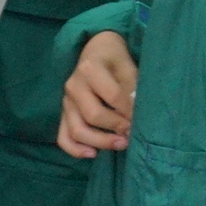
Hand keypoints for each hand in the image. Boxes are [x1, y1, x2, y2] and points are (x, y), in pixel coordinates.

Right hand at [57, 32, 137, 158]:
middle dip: (116, 127)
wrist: (95, 51)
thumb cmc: (114, 60)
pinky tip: (92, 154)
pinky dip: (75, 149)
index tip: (142, 119)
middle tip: (132, 134)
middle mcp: (73, 86)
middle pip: (93, 115)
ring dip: (100, 142)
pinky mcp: (63, 114)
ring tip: (121, 144)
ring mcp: (65, 101)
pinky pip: (63, 137)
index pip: (113, 96)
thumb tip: (136, 115)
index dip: (129, 111)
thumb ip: (132, 89)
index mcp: (90, 69)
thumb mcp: (127, 66)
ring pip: (77, 130)